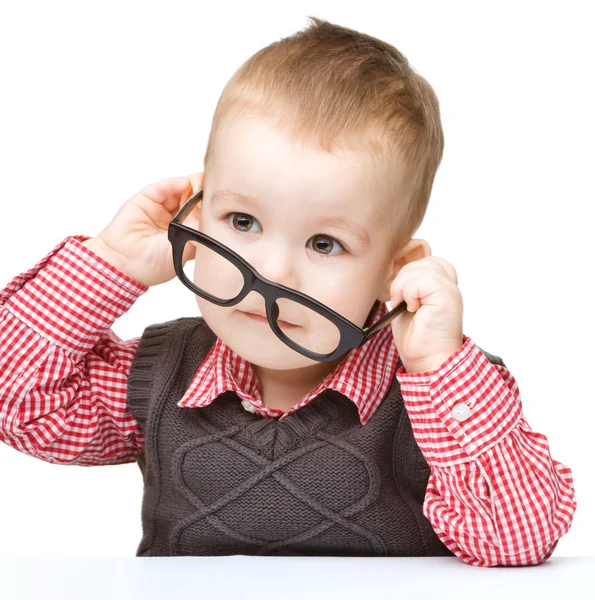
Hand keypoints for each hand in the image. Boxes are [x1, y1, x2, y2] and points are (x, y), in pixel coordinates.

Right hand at [82, 173, 202, 286]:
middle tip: (212, 194)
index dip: (211, 207)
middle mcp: (176, 218)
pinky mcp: (148, 198)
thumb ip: (199, 234)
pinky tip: (184, 185)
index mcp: (187, 232)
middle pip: (195, 199)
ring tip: (200, 188)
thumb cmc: (152, 265)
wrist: (123, 263)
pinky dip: (176, 183)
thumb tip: (214, 222)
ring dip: (193, 185)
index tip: (220, 204)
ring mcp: (163, 207)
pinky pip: (164, 186)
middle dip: (205, 194)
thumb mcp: (184, 251)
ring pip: (182, 189)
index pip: (204, 214)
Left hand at [389, 256, 463, 373]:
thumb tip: (393, 272)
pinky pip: (423, 280)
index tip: (402, 294)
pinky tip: (412, 308)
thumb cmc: (417, 338)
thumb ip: (407, 285)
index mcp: (442, 286)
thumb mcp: (407, 304)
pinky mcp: (447, 297)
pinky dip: (410, 292)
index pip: (426, 260)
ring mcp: (450, 290)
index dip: (409, 272)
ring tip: (406, 305)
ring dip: (404, 286)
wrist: (427, 360)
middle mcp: (449, 286)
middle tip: (400, 301)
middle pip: (422, 261)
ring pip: (421, 267)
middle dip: (403, 278)